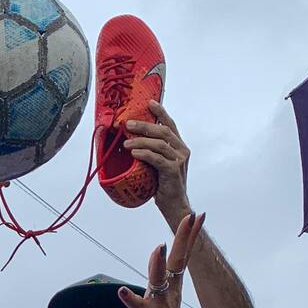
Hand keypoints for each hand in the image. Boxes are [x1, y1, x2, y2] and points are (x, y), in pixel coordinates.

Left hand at [119, 212, 204, 307]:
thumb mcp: (161, 296)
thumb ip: (160, 276)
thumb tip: (160, 257)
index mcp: (172, 286)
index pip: (183, 256)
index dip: (189, 236)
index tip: (197, 216)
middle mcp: (169, 292)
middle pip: (178, 261)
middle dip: (184, 239)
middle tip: (191, 217)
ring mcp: (159, 305)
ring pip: (159, 281)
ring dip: (158, 265)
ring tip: (159, 247)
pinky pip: (139, 307)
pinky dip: (131, 298)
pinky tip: (122, 291)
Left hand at [124, 101, 190, 221]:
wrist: (173, 204)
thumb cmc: (163, 184)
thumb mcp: (156, 164)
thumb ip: (151, 152)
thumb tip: (131, 141)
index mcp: (179, 146)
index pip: (170, 125)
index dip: (160, 112)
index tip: (149, 103)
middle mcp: (182, 150)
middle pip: (163, 131)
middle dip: (145, 125)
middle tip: (128, 124)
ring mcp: (179, 160)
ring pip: (159, 144)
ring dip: (141, 141)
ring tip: (126, 142)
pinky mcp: (173, 171)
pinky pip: (157, 158)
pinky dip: (145, 154)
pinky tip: (134, 152)